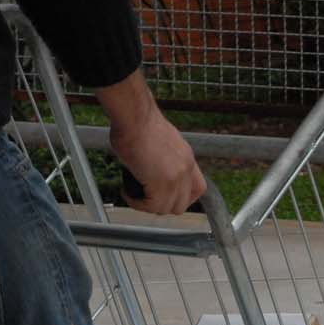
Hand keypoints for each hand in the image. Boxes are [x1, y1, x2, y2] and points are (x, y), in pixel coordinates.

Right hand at [94, 70, 205, 214]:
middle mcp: (186, 168)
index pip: (198, 189)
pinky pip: (149, 206)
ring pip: (164, 209)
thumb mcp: (158, 142)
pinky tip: (125, 190)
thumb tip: (148, 171)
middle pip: (182, 205)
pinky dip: (135, 202)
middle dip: (161, 205)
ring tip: (131, 191)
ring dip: (145, 204)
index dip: (182, 198)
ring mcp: (176, 177)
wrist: (134, 115)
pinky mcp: (162, 183)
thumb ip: (161, 159)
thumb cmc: (136, 122)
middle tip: (143, 195)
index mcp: (187, 157)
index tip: (164, 196)